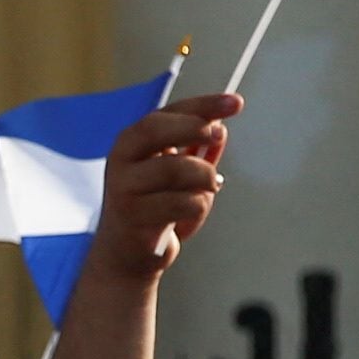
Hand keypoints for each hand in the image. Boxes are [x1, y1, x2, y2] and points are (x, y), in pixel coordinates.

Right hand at [90, 93, 237, 282]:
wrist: (125, 255)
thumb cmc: (153, 207)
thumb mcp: (174, 171)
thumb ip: (193, 149)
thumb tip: (220, 126)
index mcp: (130, 143)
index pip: (166, 113)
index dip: (202, 105)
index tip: (236, 103)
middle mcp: (121, 161)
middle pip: (158, 130)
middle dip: (195, 129)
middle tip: (218, 136)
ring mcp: (124, 189)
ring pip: (178, 168)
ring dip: (205, 177)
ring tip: (210, 188)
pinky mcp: (134, 217)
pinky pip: (184, 203)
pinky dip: (199, 207)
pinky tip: (192, 215)